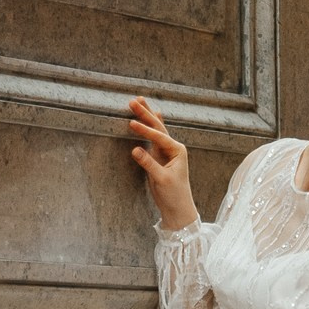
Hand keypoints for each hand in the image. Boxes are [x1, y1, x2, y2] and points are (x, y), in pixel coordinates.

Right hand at [128, 96, 198, 232]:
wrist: (178, 208)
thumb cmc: (173, 194)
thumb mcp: (161, 179)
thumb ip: (149, 164)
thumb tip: (135, 149)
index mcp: (177, 151)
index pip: (159, 136)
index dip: (145, 129)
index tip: (131, 123)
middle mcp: (173, 148)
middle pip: (158, 127)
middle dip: (146, 114)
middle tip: (134, 100)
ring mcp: (166, 152)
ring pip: (156, 130)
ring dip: (147, 116)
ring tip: (139, 101)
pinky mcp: (159, 158)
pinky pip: (153, 138)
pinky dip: (150, 127)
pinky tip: (153, 115)